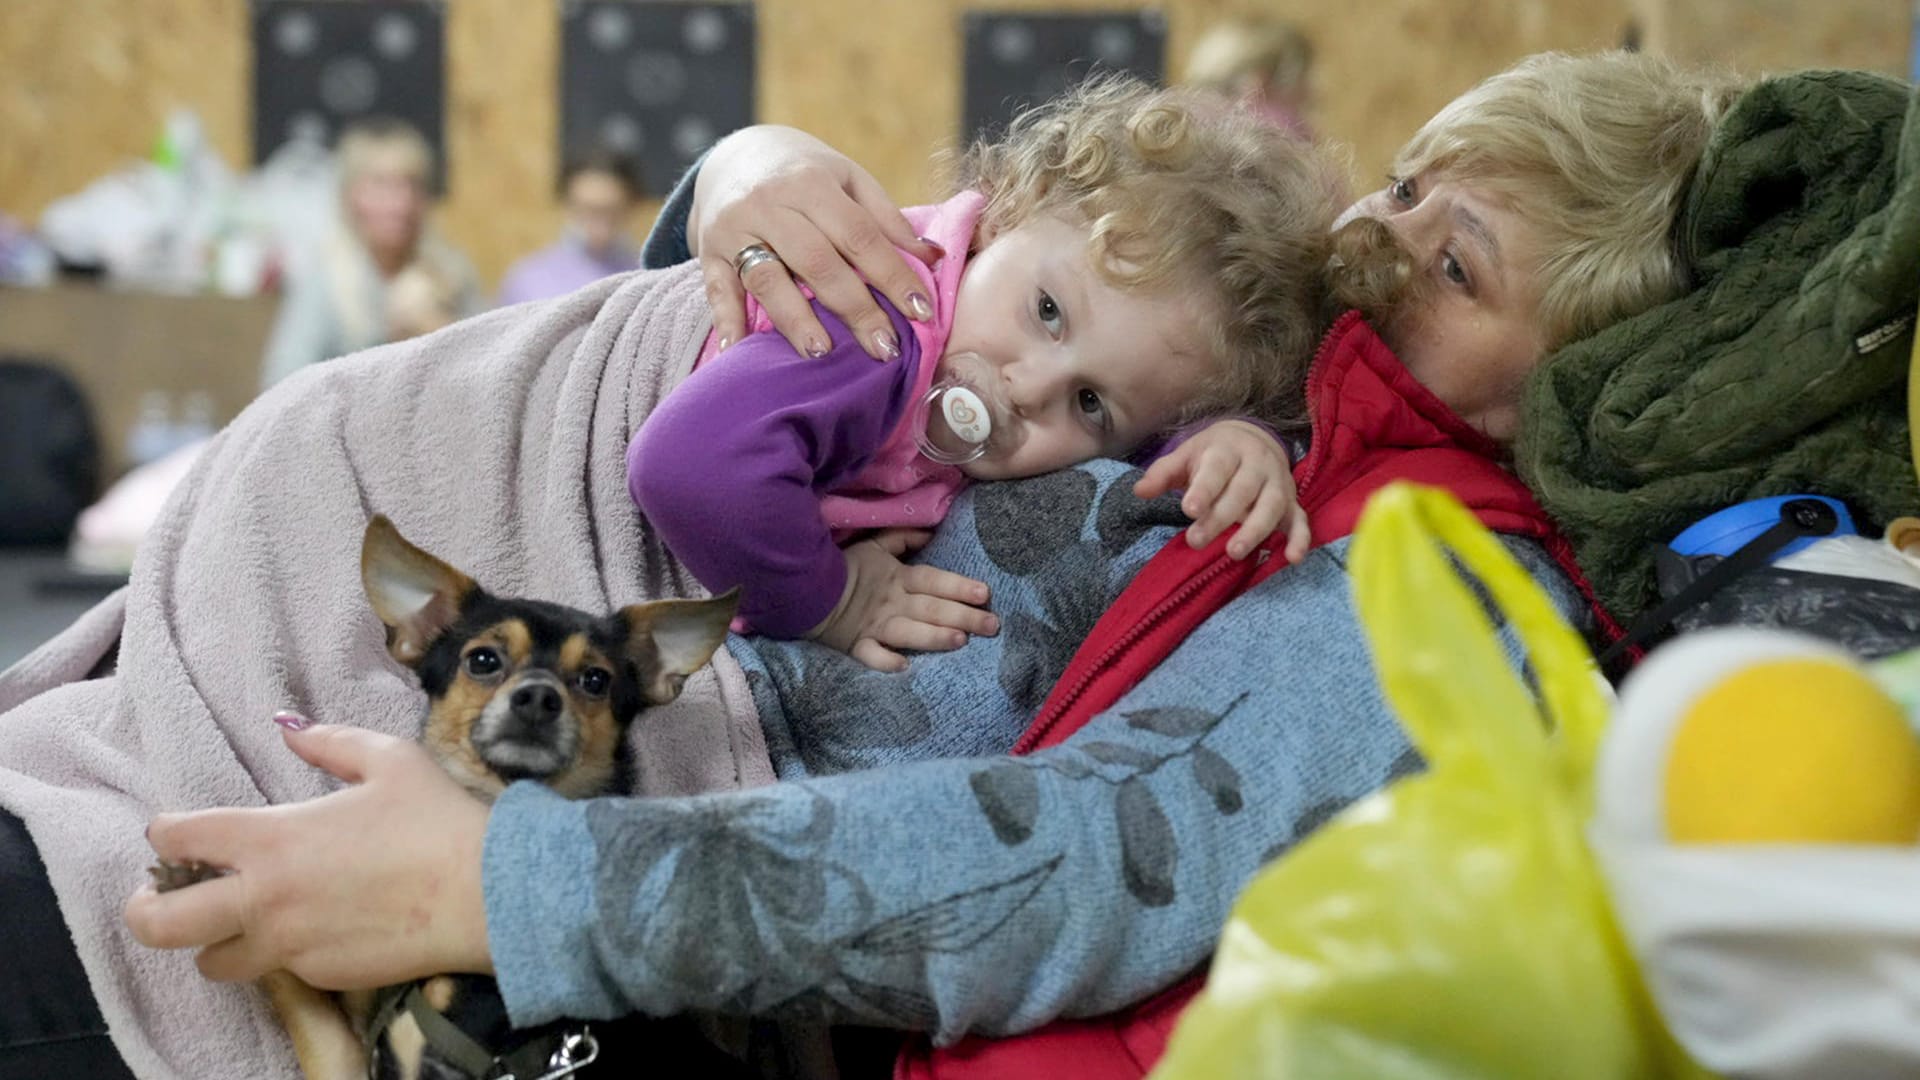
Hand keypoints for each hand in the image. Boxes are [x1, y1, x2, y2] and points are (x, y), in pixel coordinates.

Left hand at [124, 722, 491, 989]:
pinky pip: (278, 971)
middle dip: (146, 909)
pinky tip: (315, 929)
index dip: (165, 832)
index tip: (177, 832)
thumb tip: (288, 726)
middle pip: (159, 924)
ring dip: (213, 942)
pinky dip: (281, 953)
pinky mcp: (320, 976)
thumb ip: (328, 741)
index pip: (178, 838)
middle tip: (159, 897)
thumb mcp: (389, 760)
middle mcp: (264, 898)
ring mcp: (289, 945)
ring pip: (211, 963)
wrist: (488, 893)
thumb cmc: (438, 820)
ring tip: (238, 923)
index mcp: (271, 838)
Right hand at [691, 125, 940, 360]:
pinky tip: (740, 350)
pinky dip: (728, 321)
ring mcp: (734, 229)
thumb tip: (934, 258)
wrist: (734, 156)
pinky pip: (717, 290)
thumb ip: (887, 219)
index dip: (892, 274)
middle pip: (817, 261)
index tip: (921, 312)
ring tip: (822, 353)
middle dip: (855, 308)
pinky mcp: (708, 251)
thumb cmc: (805, 175)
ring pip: (768, 278)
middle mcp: (770, 203)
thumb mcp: (848, 179)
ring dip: (795, 318)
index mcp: (811, 182)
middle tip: (885, 348)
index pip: (859, 235)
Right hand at [808, 530, 997, 671]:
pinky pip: (869, 654)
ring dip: (933, 636)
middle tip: (992, 625)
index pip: (933, 580)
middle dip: (963, 616)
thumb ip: (903, 538)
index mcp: (898, 578)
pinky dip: (884, 660)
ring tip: (960, 640)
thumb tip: (931, 531)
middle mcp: (892, 602)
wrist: (805, 585)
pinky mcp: (855, 643)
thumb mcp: (875, 546)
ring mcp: (874, 624)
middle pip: (931, 608)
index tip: (985, 593)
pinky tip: (904, 666)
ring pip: (908, 631)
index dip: (958, 585)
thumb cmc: (846, 567)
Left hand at [1135, 420, 1310, 562]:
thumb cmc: (1212, 455)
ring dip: (1255, 530)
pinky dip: (1300, 539)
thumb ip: (1163, 474)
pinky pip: (1300, 521)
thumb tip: (1139, 491)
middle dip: (1220, 517)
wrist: (1253, 440)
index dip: (1204, 489)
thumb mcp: (1186, 456)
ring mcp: (1278, 484)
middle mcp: (1257, 465)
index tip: (1189, 509)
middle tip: (1195, 541)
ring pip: (1271, 507)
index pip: (1216, 469)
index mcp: (1228, 450)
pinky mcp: (1292, 504)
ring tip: (1234, 552)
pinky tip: (1292, 559)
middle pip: (1242, 491)